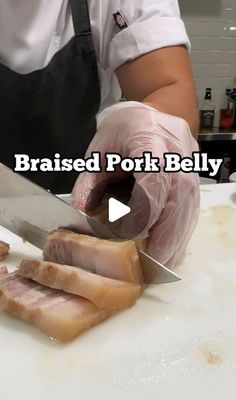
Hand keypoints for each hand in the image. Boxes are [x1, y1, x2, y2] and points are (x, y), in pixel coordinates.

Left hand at [71, 102, 199, 267]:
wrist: (155, 114)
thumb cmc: (124, 129)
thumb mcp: (98, 149)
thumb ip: (89, 179)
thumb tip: (81, 210)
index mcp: (149, 136)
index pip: (155, 173)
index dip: (148, 205)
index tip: (136, 232)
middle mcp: (177, 151)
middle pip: (178, 196)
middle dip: (165, 233)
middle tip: (150, 262)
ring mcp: (191, 164)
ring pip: (190, 206)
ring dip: (175, 238)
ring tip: (160, 263)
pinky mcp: (195, 177)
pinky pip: (192, 208)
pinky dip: (181, 232)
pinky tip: (169, 249)